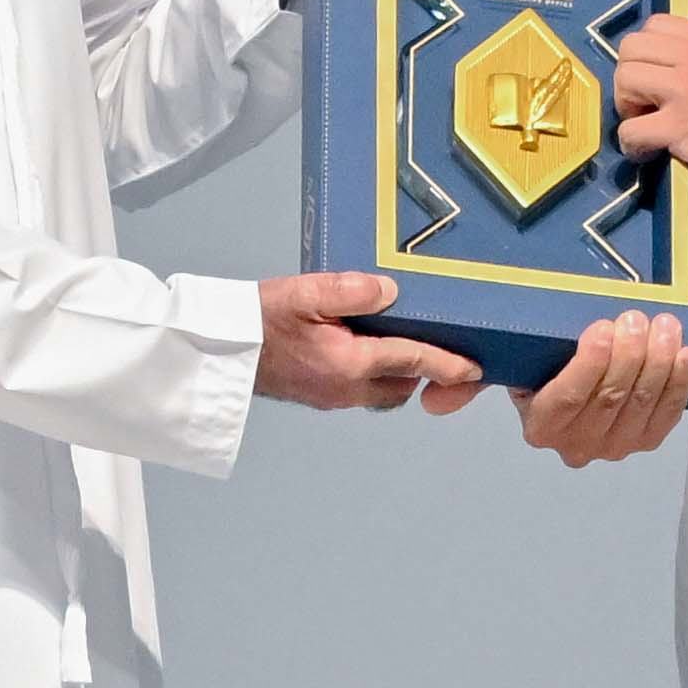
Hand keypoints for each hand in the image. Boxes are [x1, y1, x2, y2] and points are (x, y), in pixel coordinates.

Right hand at [253, 268, 482, 416]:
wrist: (212, 352)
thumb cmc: (254, 320)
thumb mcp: (302, 292)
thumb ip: (349, 290)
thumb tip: (390, 291)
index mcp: (348, 364)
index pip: (411, 361)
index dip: (446, 363)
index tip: (475, 369)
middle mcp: (344, 388)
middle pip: (400, 385)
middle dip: (420, 370)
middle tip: (434, 342)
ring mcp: (329, 396)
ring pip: (380, 391)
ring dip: (394, 373)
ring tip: (396, 340)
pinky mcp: (316, 395)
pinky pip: (358, 390)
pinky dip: (370, 373)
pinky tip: (358, 346)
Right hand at [512, 315, 687, 467]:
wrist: (569, 399)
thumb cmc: (548, 374)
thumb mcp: (527, 365)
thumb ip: (534, 352)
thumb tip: (547, 321)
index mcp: (542, 426)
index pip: (566, 398)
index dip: (588, 364)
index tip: (602, 329)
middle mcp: (576, 445)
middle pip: (609, 398)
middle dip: (628, 354)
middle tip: (637, 319)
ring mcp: (615, 447)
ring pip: (641, 402)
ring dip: (659, 361)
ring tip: (665, 327)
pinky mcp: (646, 442)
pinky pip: (668, 412)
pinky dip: (680, 382)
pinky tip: (687, 355)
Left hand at [612, 0, 687, 203]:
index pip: (655, 26)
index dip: (647, 52)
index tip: (658, 76)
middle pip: (630, 48)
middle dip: (629, 75)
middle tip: (643, 101)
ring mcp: (682, 92)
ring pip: (624, 80)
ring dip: (625, 105)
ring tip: (643, 123)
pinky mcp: (678, 127)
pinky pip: (631, 130)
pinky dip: (631, 143)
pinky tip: (645, 152)